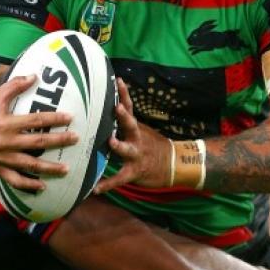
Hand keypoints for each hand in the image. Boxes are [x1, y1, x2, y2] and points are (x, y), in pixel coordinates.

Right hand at [0, 75, 77, 190]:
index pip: (35, 120)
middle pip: (38, 142)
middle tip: (76, 139)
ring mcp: (2, 158)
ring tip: (66, 169)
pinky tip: (43, 186)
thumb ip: (15, 86)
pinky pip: (15, 180)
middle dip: (59, 141)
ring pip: (30, 165)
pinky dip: (29, 185)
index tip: (70, 118)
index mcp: (6, 123)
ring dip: (49, 168)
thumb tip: (34, 76)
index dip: (54, 118)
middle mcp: (5, 142)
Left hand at [94, 78, 170, 192]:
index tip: (118, 80)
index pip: (128, 107)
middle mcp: (136, 138)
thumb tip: (110, 105)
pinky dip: (108, 184)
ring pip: (127, 149)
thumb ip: (125, 121)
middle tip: (116, 107)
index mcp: (135, 128)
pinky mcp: (134, 171)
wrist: (174, 164)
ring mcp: (136, 154)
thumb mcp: (141, 130)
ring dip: (119, 145)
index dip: (124, 93)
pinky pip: (120, 178)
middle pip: (130, 124)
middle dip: (123, 116)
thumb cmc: (152, 145)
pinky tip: (96, 189)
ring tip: (111, 141)